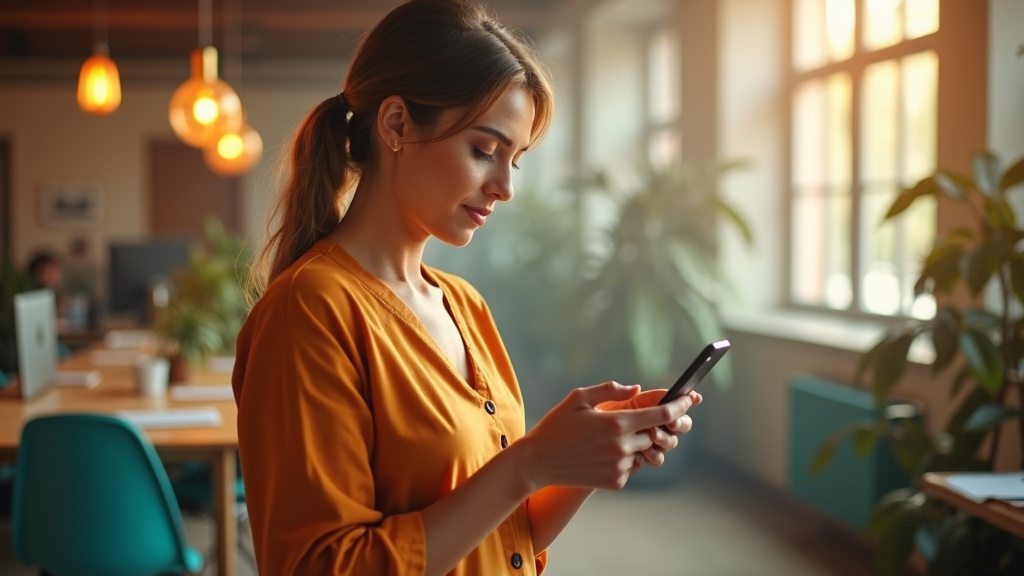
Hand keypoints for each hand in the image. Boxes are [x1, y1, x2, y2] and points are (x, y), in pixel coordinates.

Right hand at [516, 382, 694, 490]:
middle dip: (650, 427)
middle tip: (630, 422)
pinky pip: (631, 468)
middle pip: (655, 435)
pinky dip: (624, 460)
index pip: (661, 415)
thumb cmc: (557, 426)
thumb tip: (637, 389)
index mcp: (616, 422)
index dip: (680, 407)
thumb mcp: (578, 398)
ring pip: (644, 453)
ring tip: (611, 439)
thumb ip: (610, 390)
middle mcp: (622, 446)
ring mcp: (620, 467)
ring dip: (636, 444)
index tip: (690, 400)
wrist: (538, 462)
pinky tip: (602, 455)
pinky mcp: (615, 482)